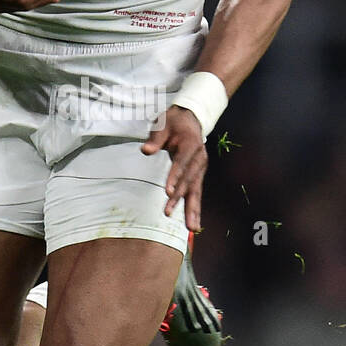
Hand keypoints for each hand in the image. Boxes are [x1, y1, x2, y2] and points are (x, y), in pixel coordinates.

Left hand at [141, 105, 207, 231]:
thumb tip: (145, 150)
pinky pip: (196, 193)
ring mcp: (200, 168)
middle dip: (179, 198)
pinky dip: (195, 208)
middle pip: (189, 181)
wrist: (191, 118)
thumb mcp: (162, 124)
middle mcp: (199, 158)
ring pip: (195, 191)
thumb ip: (155, 139)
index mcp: (191, 144)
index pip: (182, 163)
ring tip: (191, 228)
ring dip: (192, 210)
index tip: (168, 191)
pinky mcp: (198, 175)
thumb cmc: (174, 122)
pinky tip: (193, 223)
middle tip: (168, 212)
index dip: (175, 177)